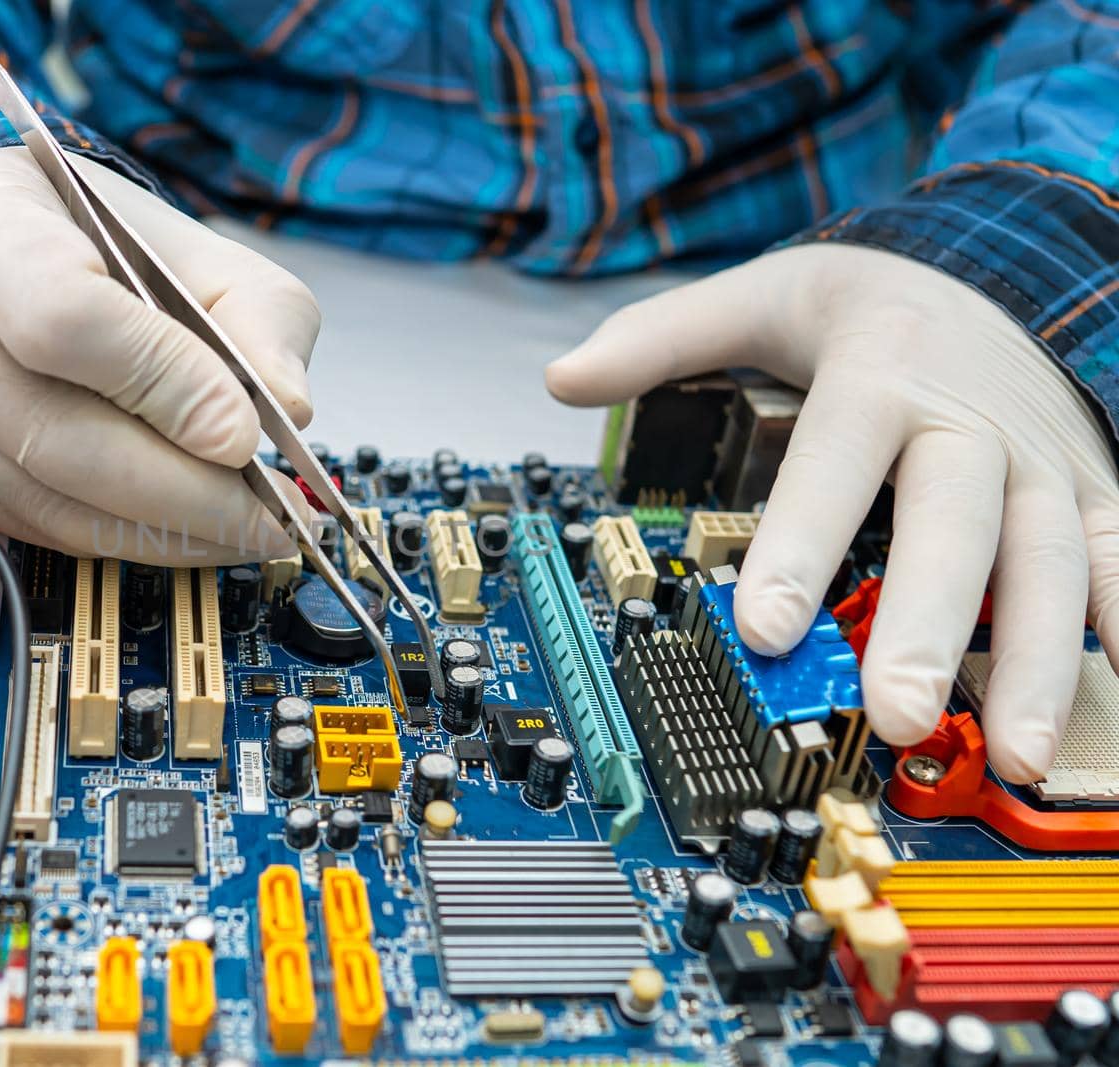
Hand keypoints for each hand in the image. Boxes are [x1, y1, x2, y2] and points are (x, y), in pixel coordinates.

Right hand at [0, 146, 317, 562]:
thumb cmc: (75, 238)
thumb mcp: (181, 239)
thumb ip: (251, 310)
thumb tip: (290, 407)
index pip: (68, 320)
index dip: (163, 384)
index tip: (244, 434)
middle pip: (61, 437)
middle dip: (187, 493)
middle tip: (277, 516)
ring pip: (52, 502)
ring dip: (168, 534)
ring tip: (252, 532)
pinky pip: (41, 529)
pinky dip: (126, 541)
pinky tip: (189, 533)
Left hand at [547, 243, 1118, 782]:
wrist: (998, 267)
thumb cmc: (872, 305)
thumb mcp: (760, 295)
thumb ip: (662, 339)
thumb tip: (562, 378)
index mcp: (880, 373)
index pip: (833, 464)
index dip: (800, 543)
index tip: (763, 624)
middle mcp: (970, 423)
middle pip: (956, 523)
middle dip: (930, 621)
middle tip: (897, 710)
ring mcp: (1041, 462)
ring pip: (1052, 562)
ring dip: (1039, 659)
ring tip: (1013, 753)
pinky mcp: (1090, 490)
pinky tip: (1113, 709)